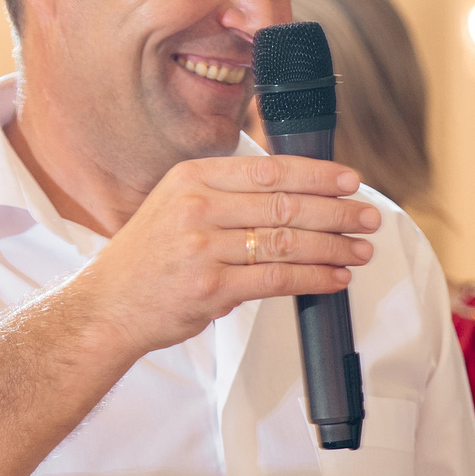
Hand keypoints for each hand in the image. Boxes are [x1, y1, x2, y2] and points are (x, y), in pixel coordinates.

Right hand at [70, 154, 381, 359]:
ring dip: (333, 246)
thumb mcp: (175, 206)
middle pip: (285, 204)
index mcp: (192, 178)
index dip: (317, 174)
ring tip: (361, 250)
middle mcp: (197, 207)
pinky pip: (277, 279)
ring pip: (287, 242)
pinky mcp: (211, 288)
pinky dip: (314, 279)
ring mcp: (203, 248)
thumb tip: (293, 192)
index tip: (350, 180)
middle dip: (336, 210)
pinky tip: (336, 278)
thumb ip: (225, 194)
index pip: (269, 170)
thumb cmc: (148, 259)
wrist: (106, 306)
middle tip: (368, 216)